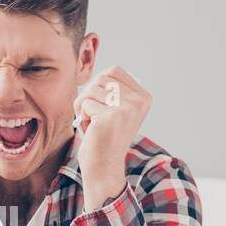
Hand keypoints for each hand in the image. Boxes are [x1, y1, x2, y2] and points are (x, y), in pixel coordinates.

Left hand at [74, 65, 150, 208]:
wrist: (103, 167)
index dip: (100, 87)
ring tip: (94, 125)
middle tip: (96, 117)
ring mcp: (126, 108)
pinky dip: (82, 117)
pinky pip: (84, 103)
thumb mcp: (114, 107)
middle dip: (91, 96)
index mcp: (144, 97)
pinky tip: (92, 131)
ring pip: (91, 89)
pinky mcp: (110, 117)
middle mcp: (139, 101)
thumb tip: (96, 57)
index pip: (113, 70)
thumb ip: (112, 87)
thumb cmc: (103, 137)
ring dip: (84, 107)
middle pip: (101, 77)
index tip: (104, 108)